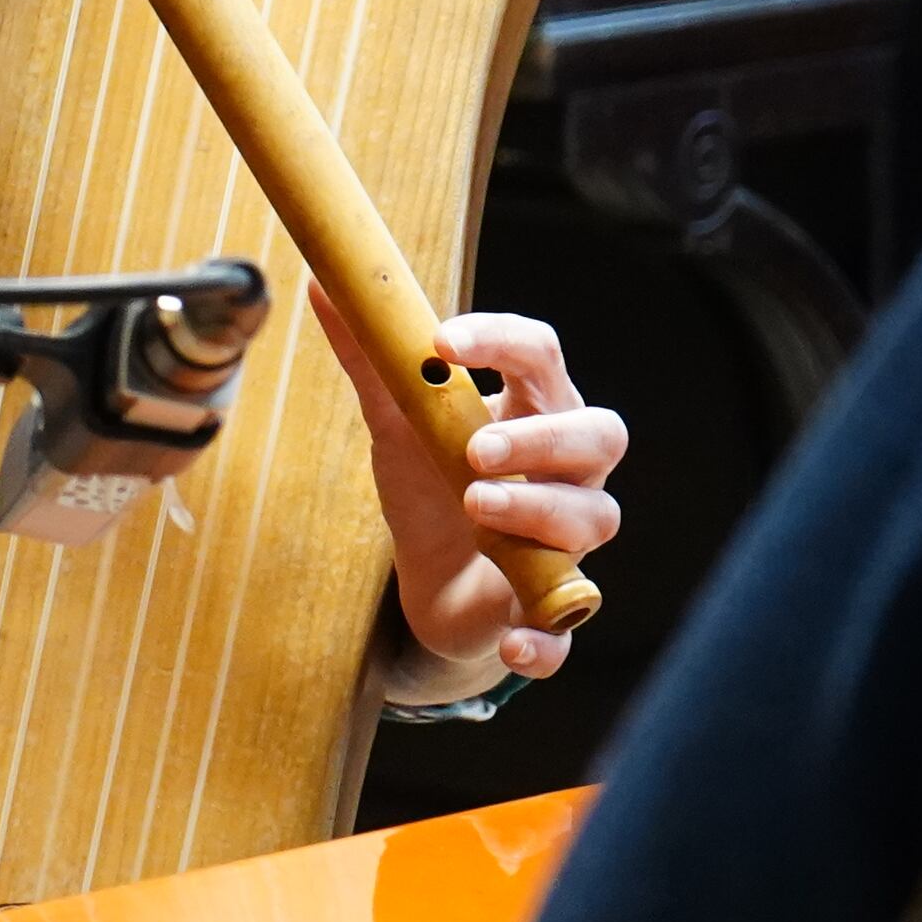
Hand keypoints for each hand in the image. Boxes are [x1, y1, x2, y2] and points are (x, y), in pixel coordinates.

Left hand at [332, 308, 628, 692]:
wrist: (435, 587)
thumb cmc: (432, 490)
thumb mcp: (398, 426)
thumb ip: (370, 361)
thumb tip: (323, 283)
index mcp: (538, 410)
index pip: (543, 356)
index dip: (503, 341)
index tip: (444, 341)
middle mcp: (572, 471)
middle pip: (599, 434)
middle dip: (543, 438)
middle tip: (476, 449)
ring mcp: (571, 541)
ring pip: (595, 519)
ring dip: (539, 513)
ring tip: (476, 506)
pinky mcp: (554, 609)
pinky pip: (570, 627)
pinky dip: (546, 638)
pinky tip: (510, 636)